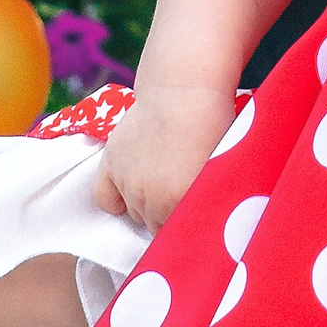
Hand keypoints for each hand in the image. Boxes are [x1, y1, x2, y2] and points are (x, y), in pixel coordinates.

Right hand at [90, 77, 240, 230]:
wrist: (184, 89)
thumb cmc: (214, 125)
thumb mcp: (221, 170)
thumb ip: (210, 202)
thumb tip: (210, 224)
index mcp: (182, 203)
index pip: (182, 237)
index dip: (192, 229)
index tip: (198, 220)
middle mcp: (151, 200)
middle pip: (158, 230)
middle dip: (171, 219)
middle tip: (185, 198)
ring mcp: (128, 183)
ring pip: (136, 215)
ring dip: (149, 207)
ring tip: (166, 184)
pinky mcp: (111, 165)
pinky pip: (104, 200)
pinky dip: (117, 200)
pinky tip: (132, 191)